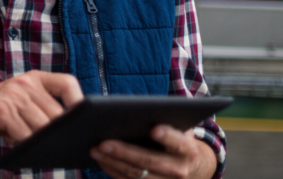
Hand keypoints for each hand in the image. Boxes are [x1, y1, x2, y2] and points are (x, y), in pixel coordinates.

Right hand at [0, 71, 82, 144]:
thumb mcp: (20, 101)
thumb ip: (41, 108)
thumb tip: (70, 130)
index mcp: (33, 78)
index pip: (67, 83)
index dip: (79, 101)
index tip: (83, 119)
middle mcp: (24, 83)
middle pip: (56, 112)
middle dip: (58, 132)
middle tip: (58, 145)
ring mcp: (13, 96)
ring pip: (42, 127)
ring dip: (40, 141)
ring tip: (33, 145)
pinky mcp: (2, 111)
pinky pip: (24, 135)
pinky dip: (24, 144)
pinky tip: (16, 143)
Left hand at [90, 125, 215, 178]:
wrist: (187, 165)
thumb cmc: (175, 137)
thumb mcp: (177, 126)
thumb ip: (164, 118)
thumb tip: (136, 109)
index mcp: (187, 149)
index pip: (178, 142)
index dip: (167, 136)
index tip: (154, 129)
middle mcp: (179, 169)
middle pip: (149, 161)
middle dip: (124, 152)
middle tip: (103, 142)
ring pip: (135, 174)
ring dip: (112, 162)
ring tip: (94, 149)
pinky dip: (112, 170)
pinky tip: (100, 159)